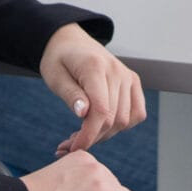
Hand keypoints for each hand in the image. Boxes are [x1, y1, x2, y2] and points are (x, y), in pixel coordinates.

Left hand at [39, 23, 147, 156]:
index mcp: (95, 67)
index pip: (101, 110)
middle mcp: (117, 70)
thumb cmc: (59, 59)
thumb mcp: (55, 76)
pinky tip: (101, 125)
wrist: (70, 42)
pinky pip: (137, 113)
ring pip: (125, 120)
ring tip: (82, 134)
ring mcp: (128, 76)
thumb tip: (83, 114)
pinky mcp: (133, 81)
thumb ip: (70, 94)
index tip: (73, 148)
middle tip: (69, 144)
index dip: (89, 135)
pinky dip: (122, 125)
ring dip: (105, 134)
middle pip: (113, 118)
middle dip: (92, 137)